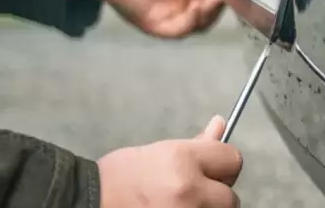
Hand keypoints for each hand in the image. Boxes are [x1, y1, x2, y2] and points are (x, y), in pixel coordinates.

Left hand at [67, 0, 226, 38]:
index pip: (204, 5)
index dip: (218, 1)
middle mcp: (172, 9)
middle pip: (201, 20)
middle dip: (215, 12)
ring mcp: (162, 18)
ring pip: (191, 28)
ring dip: (205, 18)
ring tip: (212, 2)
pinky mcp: (150, 25)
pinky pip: (175, 32)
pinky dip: (189, 23)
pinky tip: (195, 8)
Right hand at [97, 116, 242, 207]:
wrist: (91, 201)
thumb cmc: (123, 174)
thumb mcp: (161, 151)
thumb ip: (196, 145)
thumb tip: (221, 125)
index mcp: (183, 161)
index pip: (233, 160)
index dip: (222, 165)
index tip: (210, 169)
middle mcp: (189, 191)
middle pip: (230, 197)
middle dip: (216, 194)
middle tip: (192, 191)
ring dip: (206, 207)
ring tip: (179, 202)